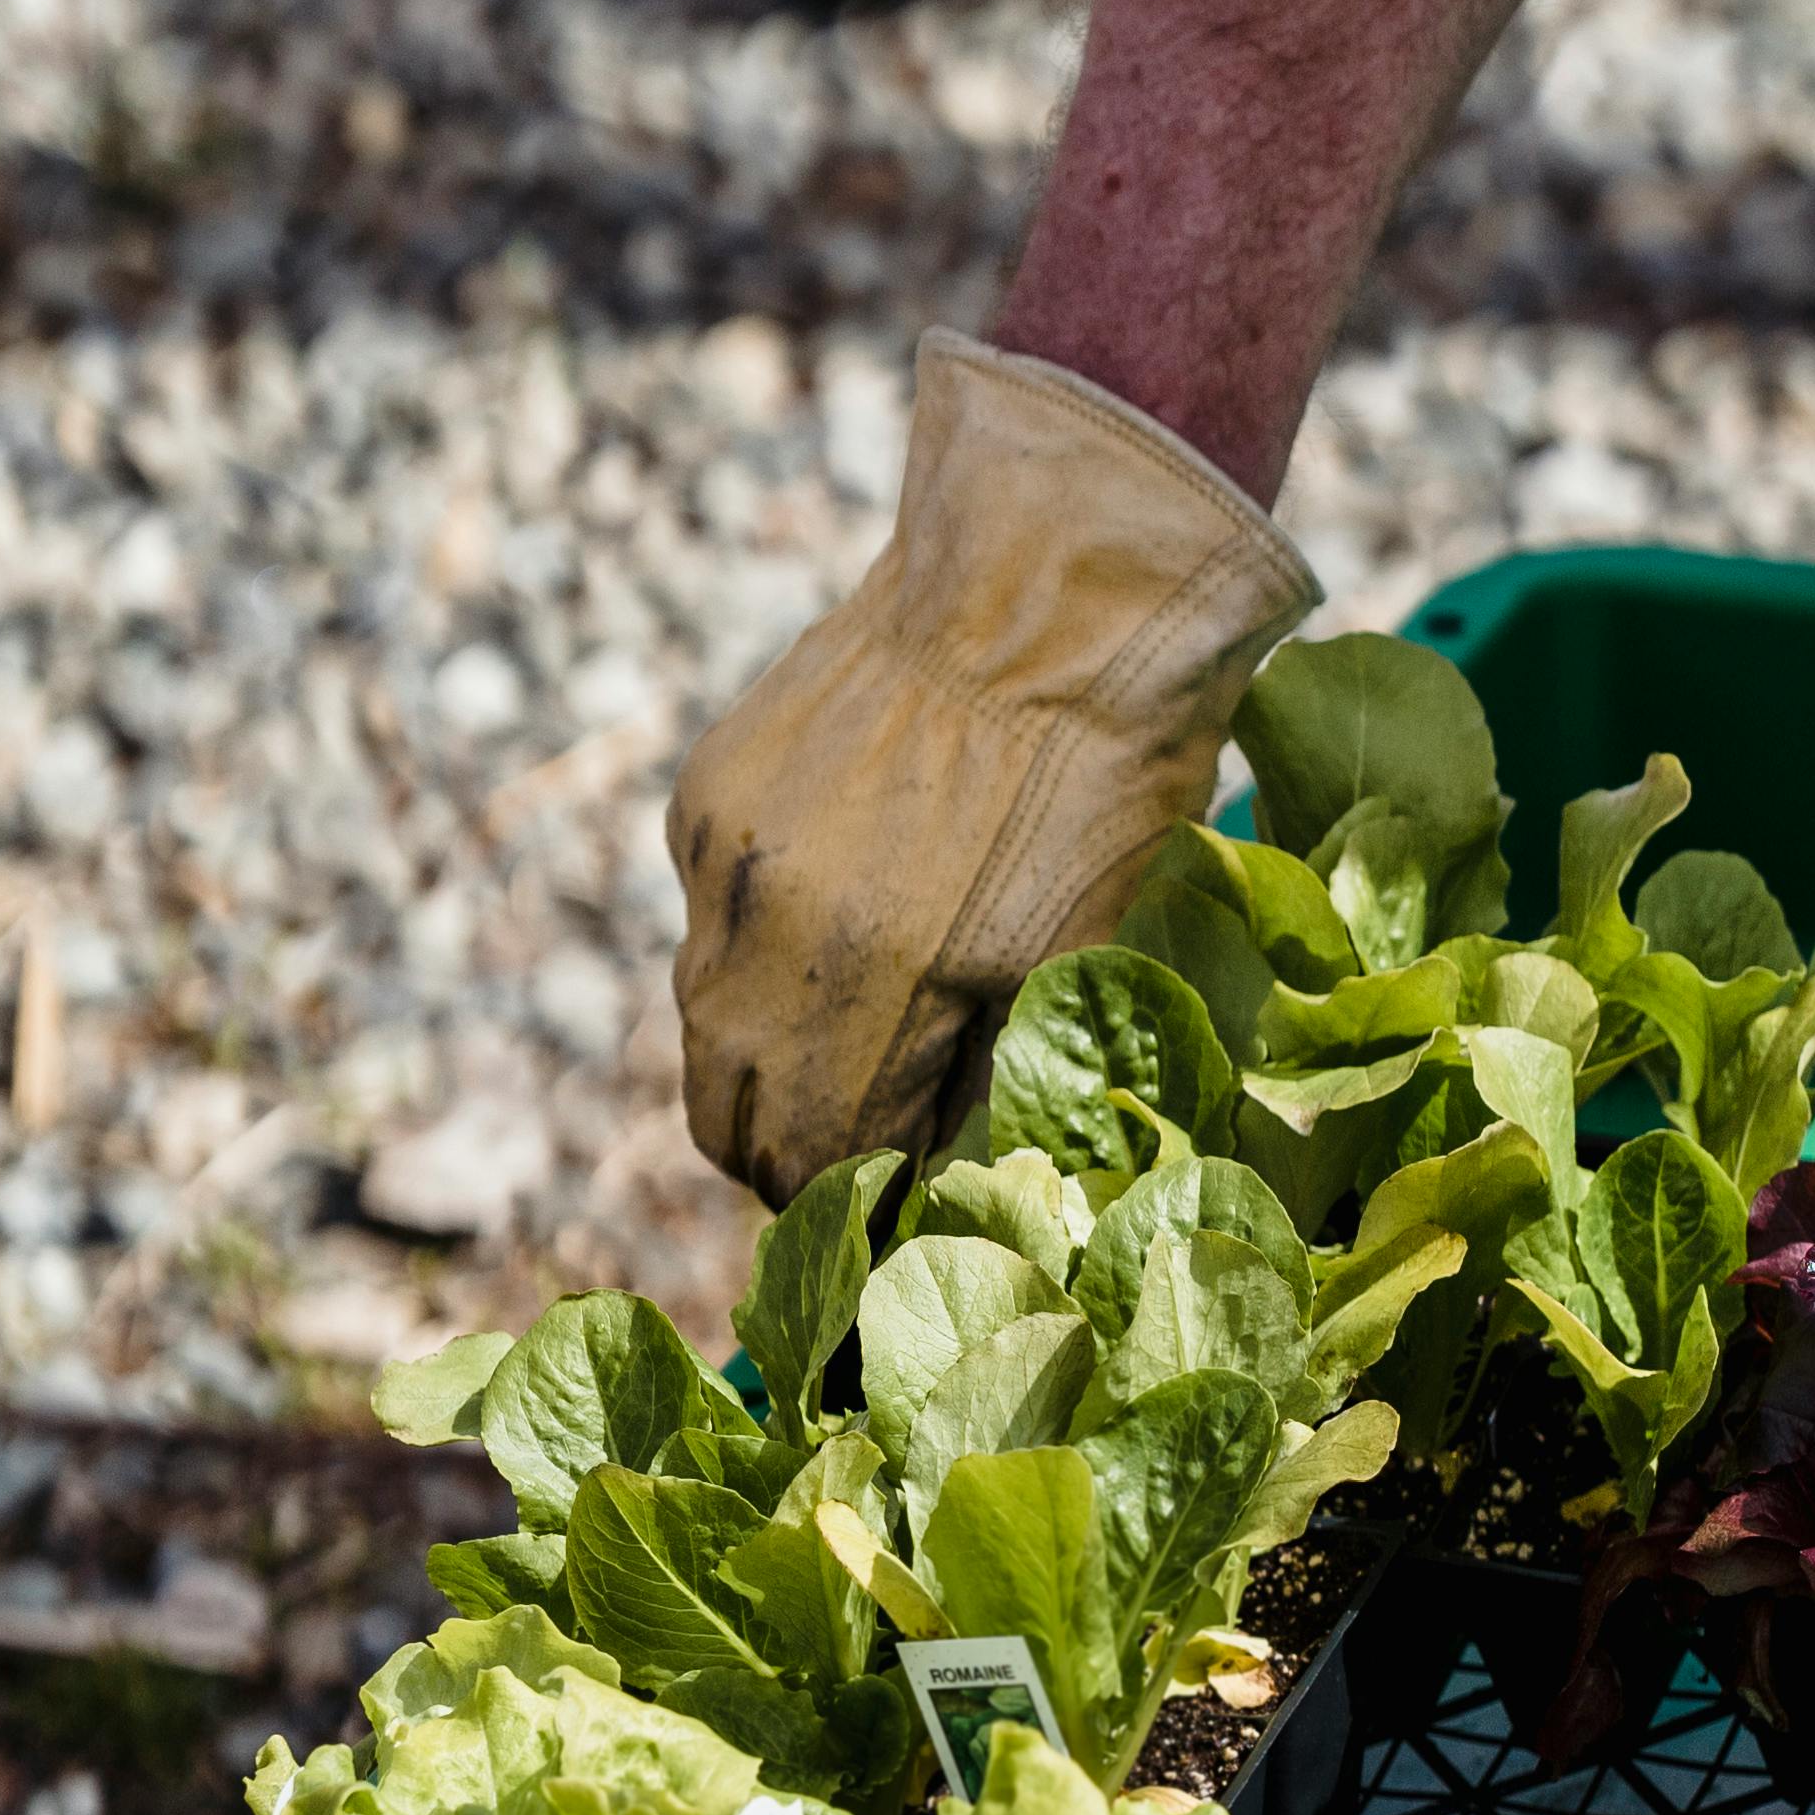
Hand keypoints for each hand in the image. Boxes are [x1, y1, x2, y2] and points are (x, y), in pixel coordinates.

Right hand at [669, 334, 1310, 1202]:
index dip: (846, 1217)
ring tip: (838, 1066)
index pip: (813, 1166)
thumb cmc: (1110, 771)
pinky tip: (838, 921)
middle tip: (849, 1176)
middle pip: (728, 1112)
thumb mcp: (1084, 949)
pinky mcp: (707, 796)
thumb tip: (944, 1178)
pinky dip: (757, 950)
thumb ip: (994, 1076)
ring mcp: (724, 858)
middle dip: (783, 1162)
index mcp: (876, 985)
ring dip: (761, 1063)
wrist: (1050, 578)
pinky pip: (710, 920)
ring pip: (705, 1020)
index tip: (881, 1235)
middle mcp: (771, 929)